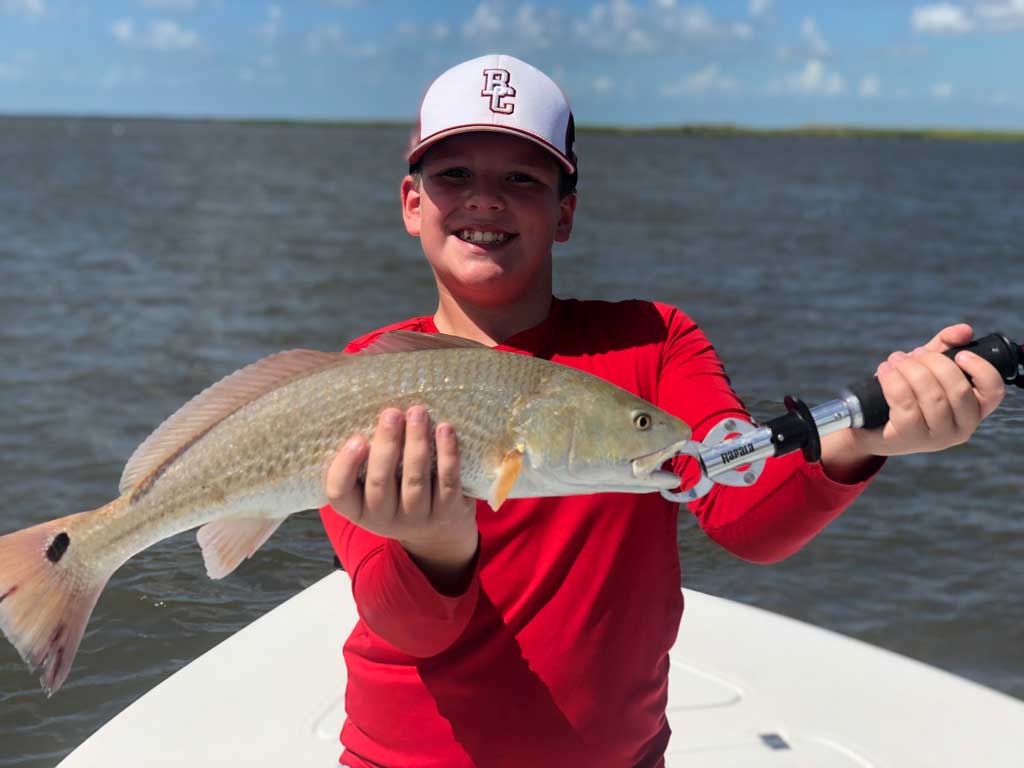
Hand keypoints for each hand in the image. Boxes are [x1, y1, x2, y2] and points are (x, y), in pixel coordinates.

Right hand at [325, 406, 477, 591]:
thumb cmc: (397, 494)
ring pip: (415, 480)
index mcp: (358, 510)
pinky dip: (447, 453)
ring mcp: (417, 518)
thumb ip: (367, 460)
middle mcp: (384, 519)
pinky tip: (445, 429)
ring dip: (416, 442)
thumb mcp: (373, 487)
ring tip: (417, 412)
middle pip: (380, 483)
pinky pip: (447, 481)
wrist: (437, 532)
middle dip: (387, 444)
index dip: (345, 467)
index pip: (340, 493)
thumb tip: (369, 410)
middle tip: (391, 413)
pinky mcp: (447, 512)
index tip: (357, 439)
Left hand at [850, 323, 1005, 456]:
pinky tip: (885, 370)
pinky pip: (905, 404)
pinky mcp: (910, 439)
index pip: (994, 391)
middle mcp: (963, 428)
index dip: (981, 369)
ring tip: (896, 359)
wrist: (874, 424)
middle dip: (933, 362)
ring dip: (910, 370)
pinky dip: (894, 381)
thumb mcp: (929, 367)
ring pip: (932, 396)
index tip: (960, 354)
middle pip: (958, 389)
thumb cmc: (909, 392)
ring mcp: (937, 438)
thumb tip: (964, 330)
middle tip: (914, 353)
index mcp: (975, 409)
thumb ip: (946, 346)